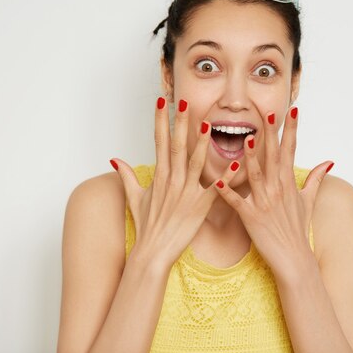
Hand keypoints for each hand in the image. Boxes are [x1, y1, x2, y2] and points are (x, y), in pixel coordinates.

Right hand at [110, 97, 238, 267]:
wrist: (153, 252)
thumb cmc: (146, 226)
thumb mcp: (134, 197)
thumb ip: (127, 175)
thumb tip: (115, 159)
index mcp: (159, 175)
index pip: (159, 141)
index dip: (160, 120)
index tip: (160, 100)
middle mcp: (172, 181)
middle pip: (176, 146)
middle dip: (180, 123)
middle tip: (184, 102)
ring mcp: (186, 193)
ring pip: (195, 163)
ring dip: (202, 143)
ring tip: (208, 124)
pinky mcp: (200, 207)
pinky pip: (215, 188)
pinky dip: (226, 176)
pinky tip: (237, 162)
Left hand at [214, 106, 332, 277]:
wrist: (294, 260)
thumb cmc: (298, 229)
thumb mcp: (309, 201)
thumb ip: (316, 178)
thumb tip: (328, 161)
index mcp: (288, 183)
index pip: (291, 150)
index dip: (291, 130)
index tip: (292, 110)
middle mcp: (278, 189)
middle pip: (274, 157)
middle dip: (272, 135)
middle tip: (269, 113)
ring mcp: (265, 203)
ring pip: (257, 175)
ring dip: (252, 158)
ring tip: (248, 139)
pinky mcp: (252, 218)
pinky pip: (237, 203)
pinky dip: (228, 193)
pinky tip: (219, 182)